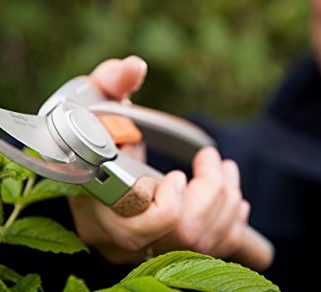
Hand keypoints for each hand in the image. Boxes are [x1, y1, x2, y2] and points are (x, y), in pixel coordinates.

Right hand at [67, 56, 249, 263]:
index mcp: (96, 204)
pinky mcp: (164, 250)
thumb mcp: (94, 99)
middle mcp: (119, 238)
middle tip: (213, 160)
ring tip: (225, 170)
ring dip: (228, 204)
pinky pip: (209, 253)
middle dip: (213, 195)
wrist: (85, 163)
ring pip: (200, 246)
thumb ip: (110, 81)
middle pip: (181, 237)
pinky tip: (234, 200)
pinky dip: (233, 227)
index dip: (168, 206)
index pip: (136, 228)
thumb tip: (134, 66)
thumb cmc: (90, 130)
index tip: (178, 173)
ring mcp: (143, 250)